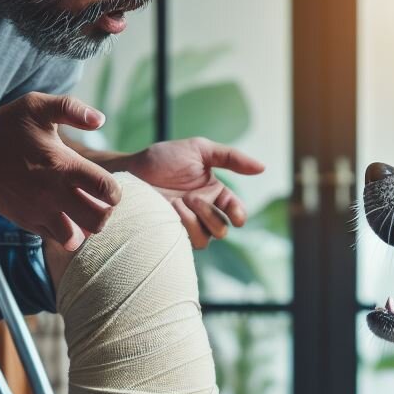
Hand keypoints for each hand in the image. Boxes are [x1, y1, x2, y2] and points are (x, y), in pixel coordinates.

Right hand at [0, 92, 121, 250]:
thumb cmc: (7, 127)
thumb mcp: (37, 106)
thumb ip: (71, 108)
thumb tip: (101, 119)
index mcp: (63, 166)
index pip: (107, 190)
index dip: (115, 192)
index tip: (108, 187)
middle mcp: (54, 193)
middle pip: (98, 220)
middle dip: (105, 214)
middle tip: (98, 203)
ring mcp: (40, 211)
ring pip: (77, 238)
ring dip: (85, 229)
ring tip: (81, 214)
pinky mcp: (28, 223)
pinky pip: (56, 240)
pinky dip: (65, 234)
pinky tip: (63, 217)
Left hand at [115, 137, 264, 248]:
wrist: (130, 171)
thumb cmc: (162, 159)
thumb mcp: (199, 149)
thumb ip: (231, 157)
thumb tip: (263, 168)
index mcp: (215, 194)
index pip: (236, 211)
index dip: (239, 215)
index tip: (235, 214)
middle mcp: (204, 212)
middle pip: (223, 229)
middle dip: (211, 215)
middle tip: (192, 197)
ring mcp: (188, 225)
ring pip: (207, 239)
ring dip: (196, 222)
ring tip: (178, 203)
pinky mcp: (172, 235)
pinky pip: (188, 243)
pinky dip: (184, 227)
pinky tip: (170, 211)